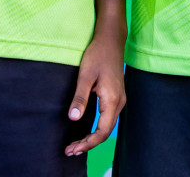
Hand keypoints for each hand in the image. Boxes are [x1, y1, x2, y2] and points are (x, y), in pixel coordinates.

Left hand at [64, 24, 125, 155]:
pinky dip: (96, 128)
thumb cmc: (98, 55)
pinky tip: (86, 130)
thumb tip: (73, 118)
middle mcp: (119, 103)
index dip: (87, 143)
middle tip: (70, 150)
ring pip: (107, 126)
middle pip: (105, 132)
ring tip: (76, 144)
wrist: (111, 40)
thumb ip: (80, 98)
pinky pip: (107, 118)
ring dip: (92, 137)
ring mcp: (119, 100)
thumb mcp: (85, 75)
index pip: (101, 131)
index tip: (73, 149)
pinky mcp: (116, 96)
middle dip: (88, 143)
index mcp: (112, 100)